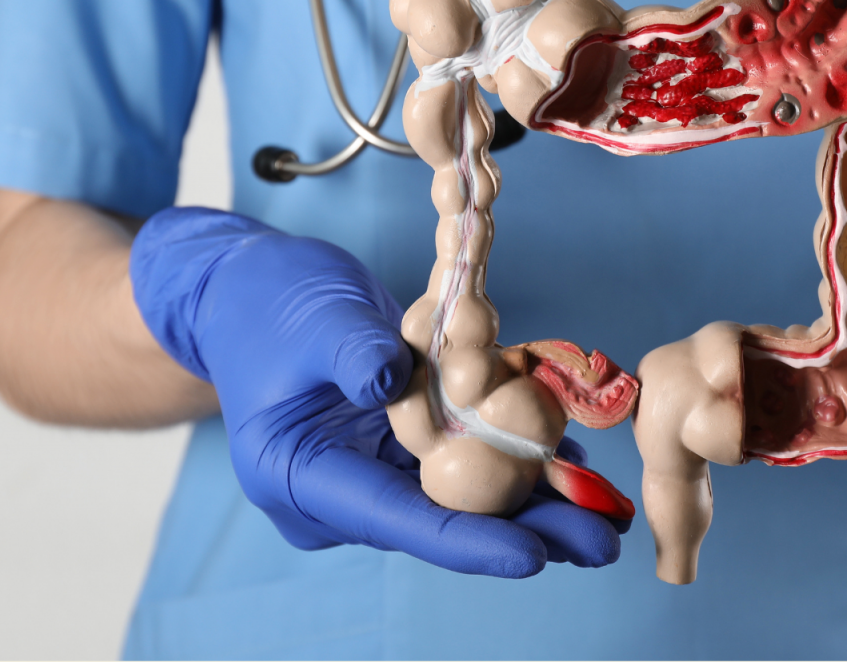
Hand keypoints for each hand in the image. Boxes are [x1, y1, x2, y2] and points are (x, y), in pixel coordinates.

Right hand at [129, 207, 621, 575]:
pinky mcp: (391, 446)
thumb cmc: (265, 303)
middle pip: (441, 518)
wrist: (243, 290)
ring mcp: (367, 469)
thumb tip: (393, 381)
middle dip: (523, 531)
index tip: (533, 555)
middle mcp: (338, 489)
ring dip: (530, 500)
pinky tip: (568, 460)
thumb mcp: (311, 316)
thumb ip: (352, 349)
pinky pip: (459, 461)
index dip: (469, 539)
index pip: (396, 519)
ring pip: (459, 496)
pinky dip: (510, 458)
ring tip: (603, 511)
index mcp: (300, 476)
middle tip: (601, 543)